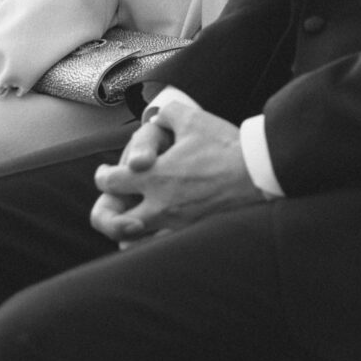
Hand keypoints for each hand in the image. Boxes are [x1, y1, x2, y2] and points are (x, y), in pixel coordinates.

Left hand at [90, 104, 260, 244]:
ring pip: (135, 241)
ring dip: (129, 230)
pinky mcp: (193, 235)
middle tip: (113, 201)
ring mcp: (176, 225)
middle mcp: (160, 205)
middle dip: (107, 210)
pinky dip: (153, 241)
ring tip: (132, 219)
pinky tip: (157, 232)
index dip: (102, 176)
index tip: (105, 173)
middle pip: (114, 219)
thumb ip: (167, 113)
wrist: (257, 174)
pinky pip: (162, 247)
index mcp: (155, 177)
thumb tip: (157, 115)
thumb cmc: (225, 147)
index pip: (111, 183)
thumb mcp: (192, 118)